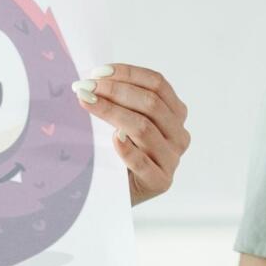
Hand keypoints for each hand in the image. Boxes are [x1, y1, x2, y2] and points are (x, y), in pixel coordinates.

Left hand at [73, 63, 191, 205]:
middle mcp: (179, 135)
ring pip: (144, 128)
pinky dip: (126, 148)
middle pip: (151, 103)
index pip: (158, 84)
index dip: (128, 73)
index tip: (98, 72)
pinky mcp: (160, 181)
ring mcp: (172, 159)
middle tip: (86, 87)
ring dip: (112, 112)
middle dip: (115, 91)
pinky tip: (112, 139)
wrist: (119, 192)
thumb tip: (95, 78)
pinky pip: (141, 161)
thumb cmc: (120, 152)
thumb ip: (122, 100)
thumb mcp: (125, 121)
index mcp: (175, 114)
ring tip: (87, 103)